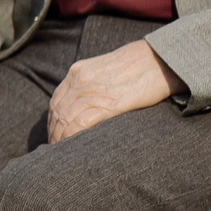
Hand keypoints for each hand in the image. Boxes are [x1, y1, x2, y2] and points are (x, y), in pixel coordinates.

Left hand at [46, 42, 177, 142]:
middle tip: (55, 150)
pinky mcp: (109, 103)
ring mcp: (92, 90)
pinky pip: (81, 123)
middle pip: (58, 112)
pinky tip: (74, 148)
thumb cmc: (136, 67)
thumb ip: (89, 84)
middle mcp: (80, 80)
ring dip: (61, 138)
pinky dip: (73, 136)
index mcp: (77, 71)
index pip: (55, 101)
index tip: (54, 135)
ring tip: (63, 152)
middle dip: (54, 133)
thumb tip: (81, 106)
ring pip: (66, 119)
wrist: (158, 58)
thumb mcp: (103, 70)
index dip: (52, 121)